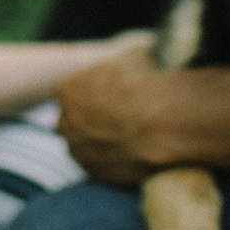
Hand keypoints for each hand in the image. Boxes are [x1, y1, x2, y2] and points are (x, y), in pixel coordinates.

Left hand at [56, 46, 162, 185]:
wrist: (163, 121)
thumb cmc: (148, 83)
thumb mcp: (134, 56)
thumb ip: (123, 62)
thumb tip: (136, 58)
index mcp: (67, 89)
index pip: (71, 92)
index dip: (93, 93)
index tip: (114, 95)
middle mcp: (65, 121)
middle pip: (73, 121)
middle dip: (91, 119)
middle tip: (121, 116)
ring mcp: (78, 150)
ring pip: (83, 146)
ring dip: (100, 142)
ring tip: (132, 135)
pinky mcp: (95, 173)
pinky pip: (99, 166)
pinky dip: (112, 160)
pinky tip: (135, 151)